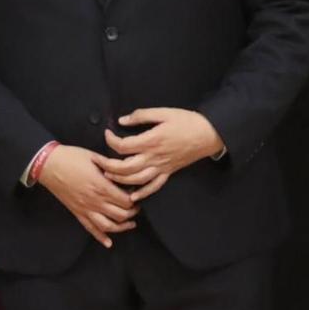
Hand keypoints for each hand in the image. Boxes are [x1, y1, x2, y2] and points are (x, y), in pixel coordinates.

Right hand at [38, 144, 138, 247]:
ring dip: (122, 227)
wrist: (48, 164)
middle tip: (136, 208)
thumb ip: (112, 167)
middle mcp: (95, 201)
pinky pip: (90, 228)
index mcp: (102, 187)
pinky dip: (100, 237)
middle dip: (132, 213)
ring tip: (130, 224)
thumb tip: (126, 169)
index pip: (126, 201)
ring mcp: (85, 208)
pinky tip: (108, 243)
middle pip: (121, 215)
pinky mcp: (76, 212)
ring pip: (108, 226)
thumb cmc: (71, 157)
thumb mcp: (96, 157)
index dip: (135, 199)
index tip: (137, 194)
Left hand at [97, 108, 224, 200]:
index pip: (123, 146)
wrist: (209, 134)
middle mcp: (154, 157)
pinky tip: (133, 196)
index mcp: (151, 140)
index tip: (107, 133)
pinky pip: (155, 186)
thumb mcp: (164, 112)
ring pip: (136, 179)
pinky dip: (143, 193)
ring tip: (109, 175)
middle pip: (124, 167)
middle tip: (99, 160)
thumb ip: (142, 116)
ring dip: (120, 180)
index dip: (110, 140)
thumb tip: (122, 120)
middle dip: (108, 165)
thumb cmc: (187, 121)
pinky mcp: (169, 172)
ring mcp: (162, 167)